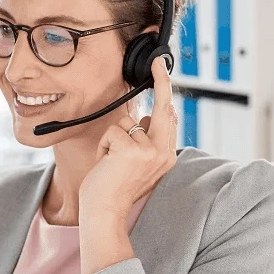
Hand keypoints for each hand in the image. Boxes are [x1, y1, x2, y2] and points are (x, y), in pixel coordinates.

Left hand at [79, 56, 177, 221]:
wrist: (104, 212)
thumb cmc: (114, 190)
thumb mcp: (135, 165)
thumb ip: (144, 143)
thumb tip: (144, 118)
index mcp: (166, 156)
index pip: (169, 118)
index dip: (166, 92)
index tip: (162, 69)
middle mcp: (163, 153)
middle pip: (162, 109)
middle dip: (161, 81)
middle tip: (158, 61)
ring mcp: (149, 151)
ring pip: (127, 123)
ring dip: (113, 139)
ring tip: (111, 163)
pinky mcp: (133, 150)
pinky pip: (113, 132)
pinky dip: (104, 146)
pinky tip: (106, 164)